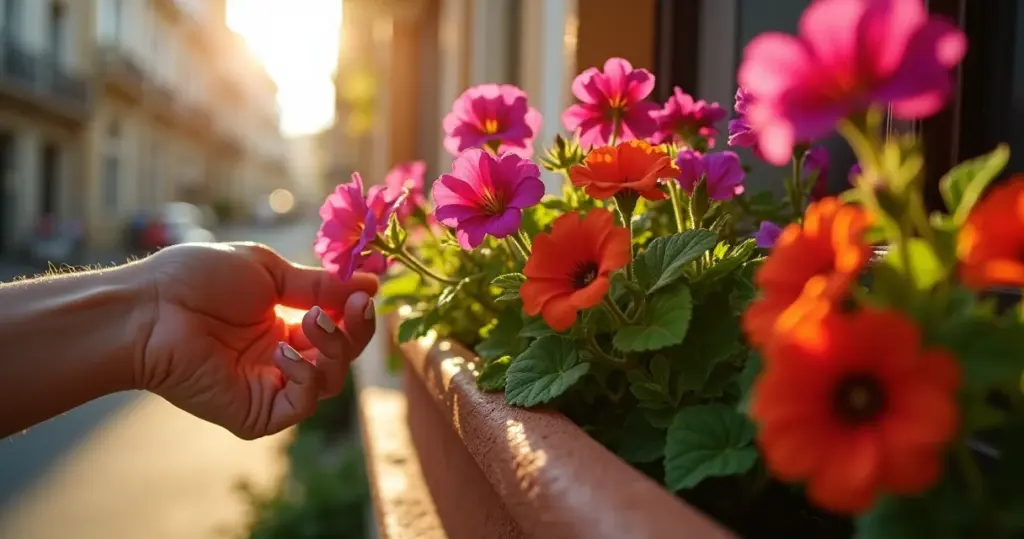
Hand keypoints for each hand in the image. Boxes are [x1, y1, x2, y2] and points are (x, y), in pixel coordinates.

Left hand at [138, 242, 377, 438]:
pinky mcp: (257, 413)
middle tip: (355, 308)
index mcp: (283, 322)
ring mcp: (270, 385)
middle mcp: (281, 356)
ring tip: (310, 321)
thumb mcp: (269, 271)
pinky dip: (305, 377)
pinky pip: (302, 405)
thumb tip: (371, 285)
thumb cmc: (197, 280)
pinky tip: (282, 351)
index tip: (369, 293)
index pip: (338, 326)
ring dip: (332, 350)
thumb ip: (319, 285)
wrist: (149, 310)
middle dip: (354, 332)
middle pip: (341, 356)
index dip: (357, 313)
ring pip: (329, 382)